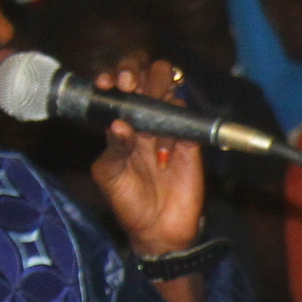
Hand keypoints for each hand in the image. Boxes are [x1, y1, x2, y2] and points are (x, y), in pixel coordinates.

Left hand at [87, 60, 206, 258]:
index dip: (114, 75)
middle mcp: (144, 118)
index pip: (117, 84)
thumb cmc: (127, 202)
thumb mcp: (109, 176)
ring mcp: (168, 128)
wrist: (159, 230)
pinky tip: (163, 155)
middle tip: (130, 86)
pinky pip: (188, 120)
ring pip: (169, 88)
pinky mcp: (191, 142)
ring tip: (148, 116)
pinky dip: (175, 131)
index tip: (109, 83)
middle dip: (137, 71)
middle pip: (146, 75)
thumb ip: (113, 148)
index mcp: (119, 122)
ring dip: (158, 90)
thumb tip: (119, 123)